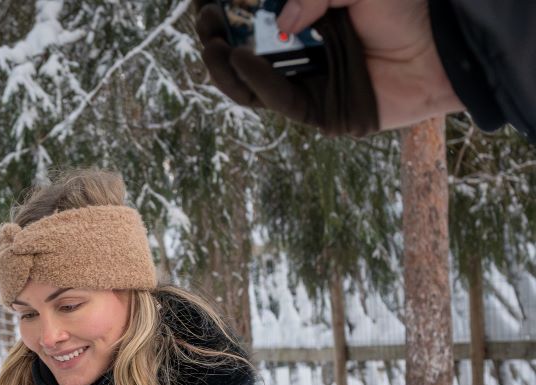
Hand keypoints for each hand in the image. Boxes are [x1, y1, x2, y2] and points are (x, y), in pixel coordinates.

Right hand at [194, 0, 462, 134]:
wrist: (444, 47)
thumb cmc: (407, 7)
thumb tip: (280, 25)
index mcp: (308, 20)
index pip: (257, 19)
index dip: (229, 13)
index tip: (205, 3)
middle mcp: (303, 53)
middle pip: (246, 52)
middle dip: (219, 38)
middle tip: (202, 22)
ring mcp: (307, 83)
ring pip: (252, 82)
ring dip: (226, 64)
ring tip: (210, 43)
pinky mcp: (317, 111)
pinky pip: (278, 99)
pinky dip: (257, 81)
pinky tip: (239, 59)